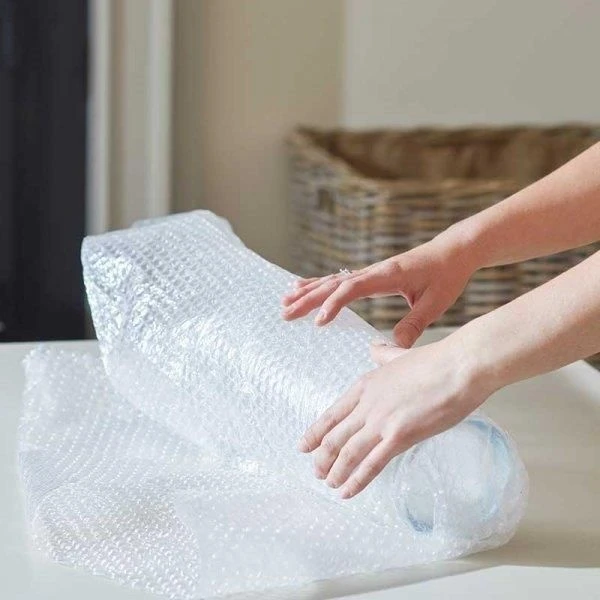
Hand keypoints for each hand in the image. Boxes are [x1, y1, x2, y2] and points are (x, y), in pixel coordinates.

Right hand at [281, 235, 474, 347]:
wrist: (453, 251)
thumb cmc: (446, 275)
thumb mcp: (435, 303)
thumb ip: (414, 324)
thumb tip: (394, 346)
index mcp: (387, 276)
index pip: (353, 289)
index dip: (334, 304)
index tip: (318, 321)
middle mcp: (373, 271)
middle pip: (334, 284)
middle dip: (308, 299)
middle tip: (285, 313)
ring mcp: (370, 272)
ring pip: (332, 280)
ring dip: (308, 291)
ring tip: (285, 301)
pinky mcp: (370, 275)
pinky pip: (340, 279)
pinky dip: (319, 284)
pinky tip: (305, 287)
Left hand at [298, 335, 490, 498]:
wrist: (459, 366)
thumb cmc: (436, 361)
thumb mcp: (400, 355)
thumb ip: (383, 355)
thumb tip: (375, 348)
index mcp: (365, 385)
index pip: (332, 413)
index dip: (315, 432)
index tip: (304, 445)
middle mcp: (367, 404)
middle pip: (334, 436)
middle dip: (322, 457)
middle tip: (316, 472)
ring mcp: (381, 421)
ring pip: (347, 452)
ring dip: (335, 471)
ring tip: (329, 484)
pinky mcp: (399, 436)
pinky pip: (371, 464)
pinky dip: (356, 481)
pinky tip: (347, 492)